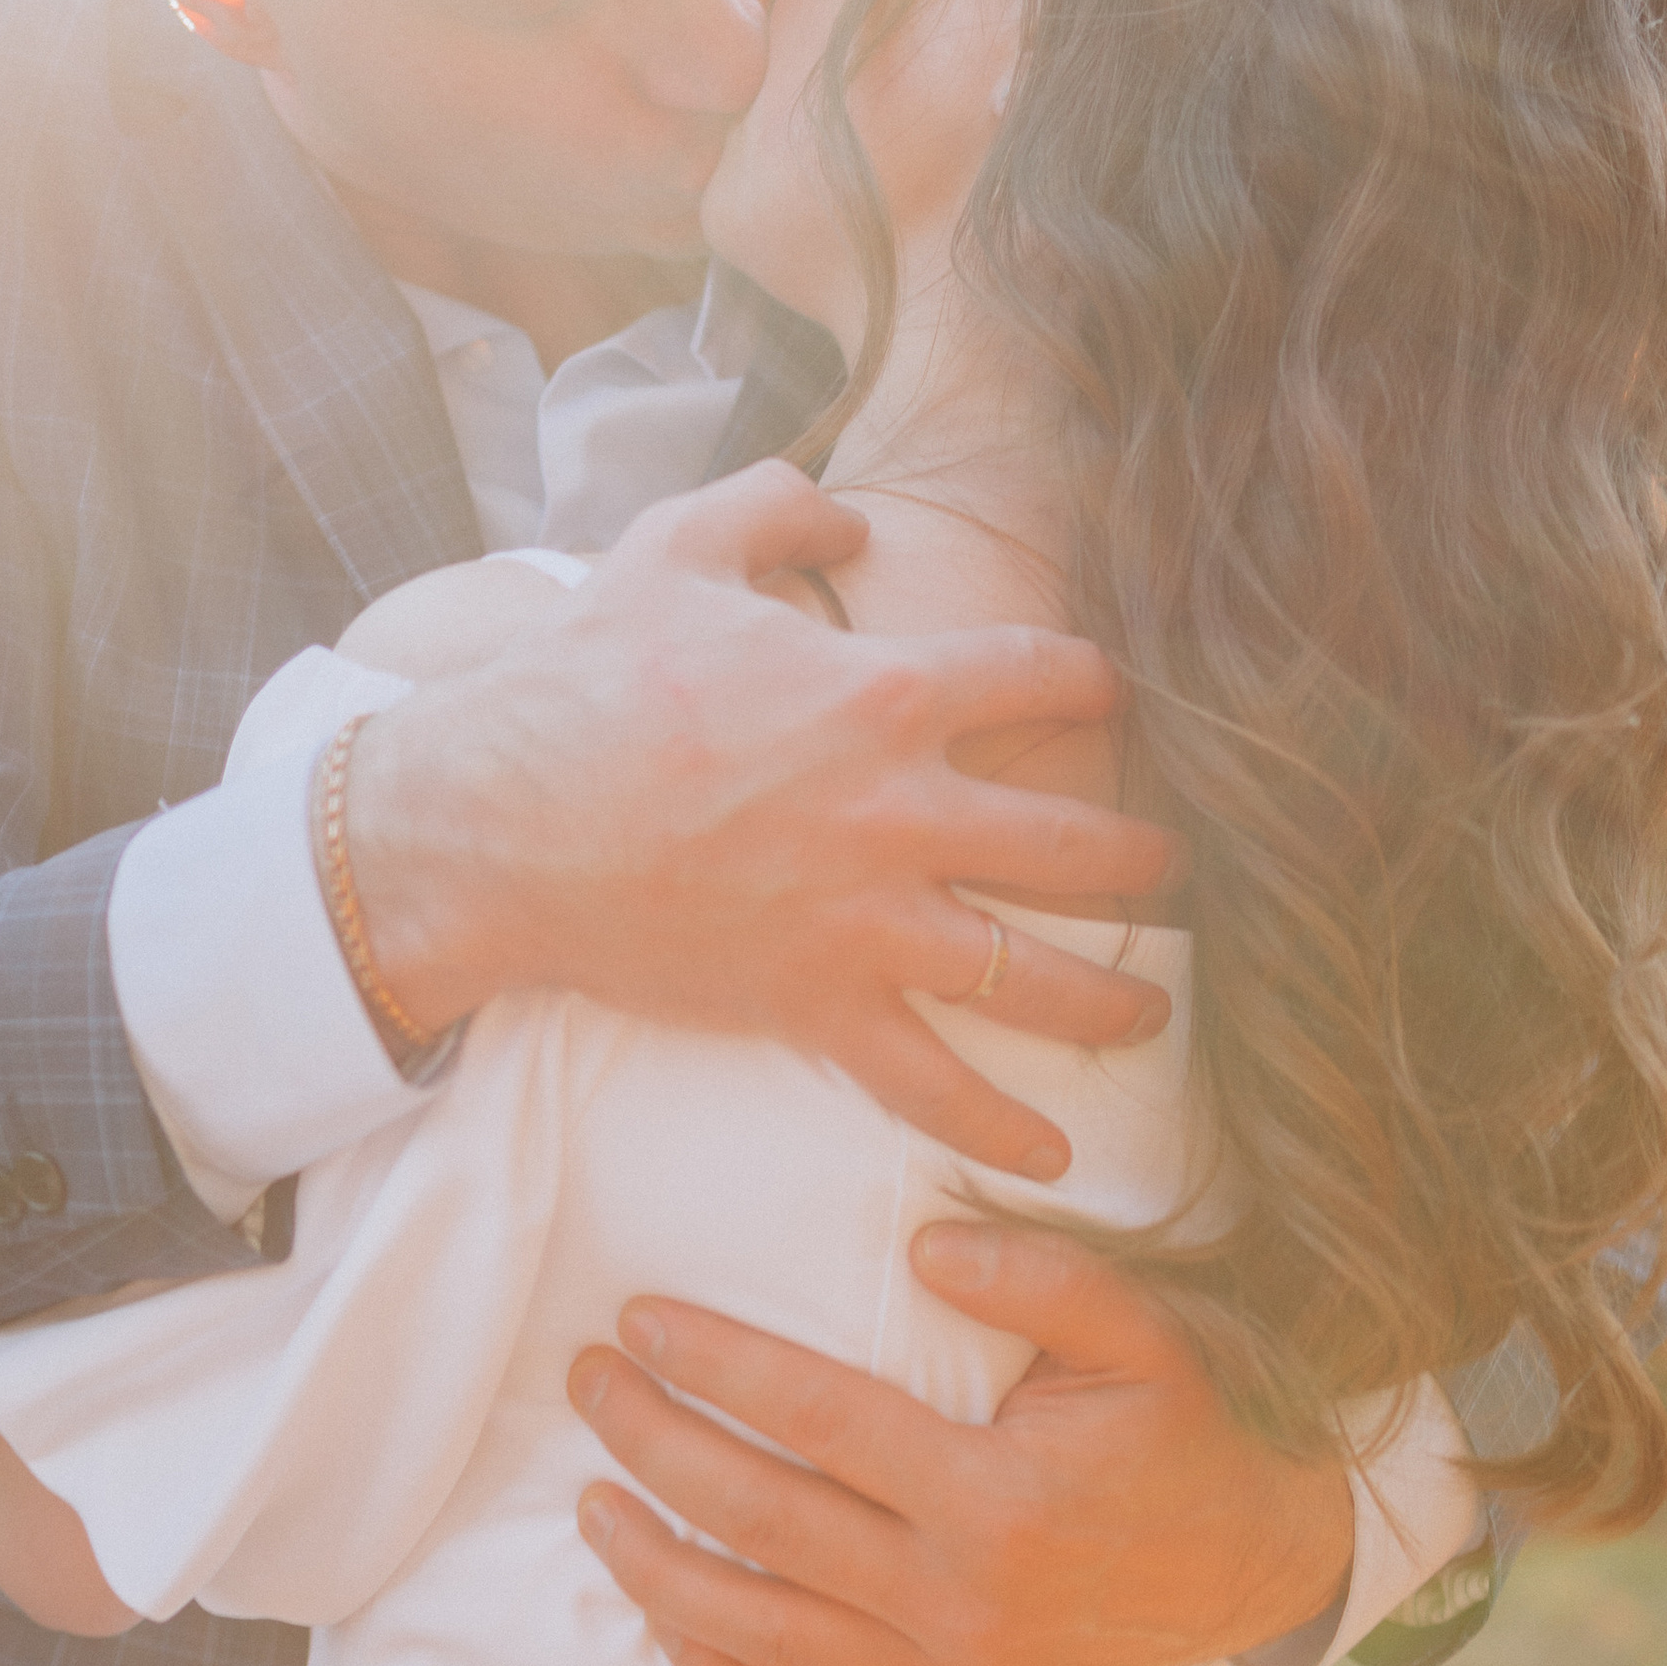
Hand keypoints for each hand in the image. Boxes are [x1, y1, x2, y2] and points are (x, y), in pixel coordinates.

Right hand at [342, 463, 1176, 1178]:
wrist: (493, 823)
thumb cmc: (583, 680)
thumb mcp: (676, 548)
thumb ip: (776, 512)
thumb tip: (845, 519)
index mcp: (883, 691)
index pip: (1039, 675)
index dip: (1089, 680)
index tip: (1109, 694)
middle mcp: (899, 810)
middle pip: (1073, 840)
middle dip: (1142, 857)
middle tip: (1173, 865)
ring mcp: (864, 917)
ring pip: (1030, 969)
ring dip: (1110, 993)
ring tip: (1150, 1006)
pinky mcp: (814, 1002)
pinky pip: (929, 1079)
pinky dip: (998, 1122)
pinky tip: (1057, 1153)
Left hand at [565, 1223, 1356, 1665]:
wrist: (1258, 1562)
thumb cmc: (1191, 1429)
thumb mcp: (1147, 1332)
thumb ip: (1042, 1278)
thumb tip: (921, 1247)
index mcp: (999, 1496)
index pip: (817, 1419)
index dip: (717, 1366)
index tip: (643, 1321)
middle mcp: (957, 1597)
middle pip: (760, 1521)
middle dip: (654, 1444)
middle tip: (590, 1381)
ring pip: (756, 1633)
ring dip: (653, 1567)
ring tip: (591, 1497)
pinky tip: (665, 1616)